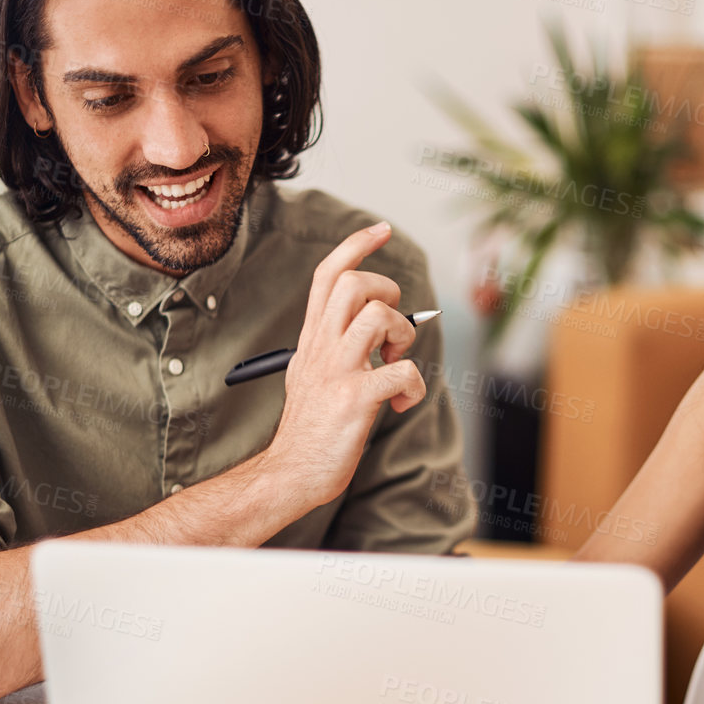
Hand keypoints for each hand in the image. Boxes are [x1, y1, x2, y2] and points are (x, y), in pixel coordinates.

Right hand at [261, 222, 427, 510]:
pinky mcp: (354, 400)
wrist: (289, 474)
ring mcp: (336, 372)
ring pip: (378, 318)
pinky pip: (402, 371)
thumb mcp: (310, 375)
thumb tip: (377, 331)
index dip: (355, 245)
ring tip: (397, 362)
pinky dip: (415, 385)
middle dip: (386, 292)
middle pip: (352, 284)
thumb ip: (334, 348)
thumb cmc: (308, 430)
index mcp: (312, 340)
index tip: (380, 229)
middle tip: (392, 328)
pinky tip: (403, 403)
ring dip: (403, 335)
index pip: (328, 275)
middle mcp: (321, 348)